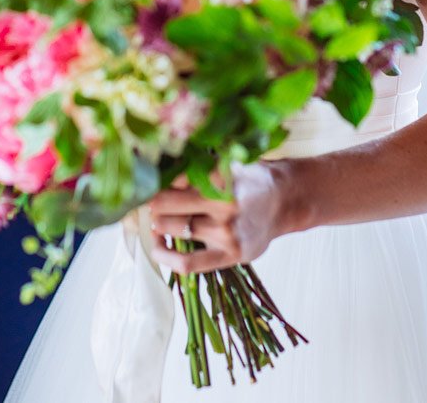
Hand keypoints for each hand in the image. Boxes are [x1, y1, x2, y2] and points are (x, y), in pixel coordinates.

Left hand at [148, 160, 306, 274]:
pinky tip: (157, 247)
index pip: (172, 180)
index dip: (154, 182)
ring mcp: (226, 232)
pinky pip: (188, 262)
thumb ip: (196, 168)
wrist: (283, 201)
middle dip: (151, 203)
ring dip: (158, 224)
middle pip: (167, 205)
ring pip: (175, 229)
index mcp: (221, 177)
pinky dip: (166, 257)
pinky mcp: (229, 255)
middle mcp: (223, 205)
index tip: (143, 182)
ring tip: (154, 219)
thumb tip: (157, 170)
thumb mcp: (226, 164)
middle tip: (143, 201)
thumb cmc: (247, 179)